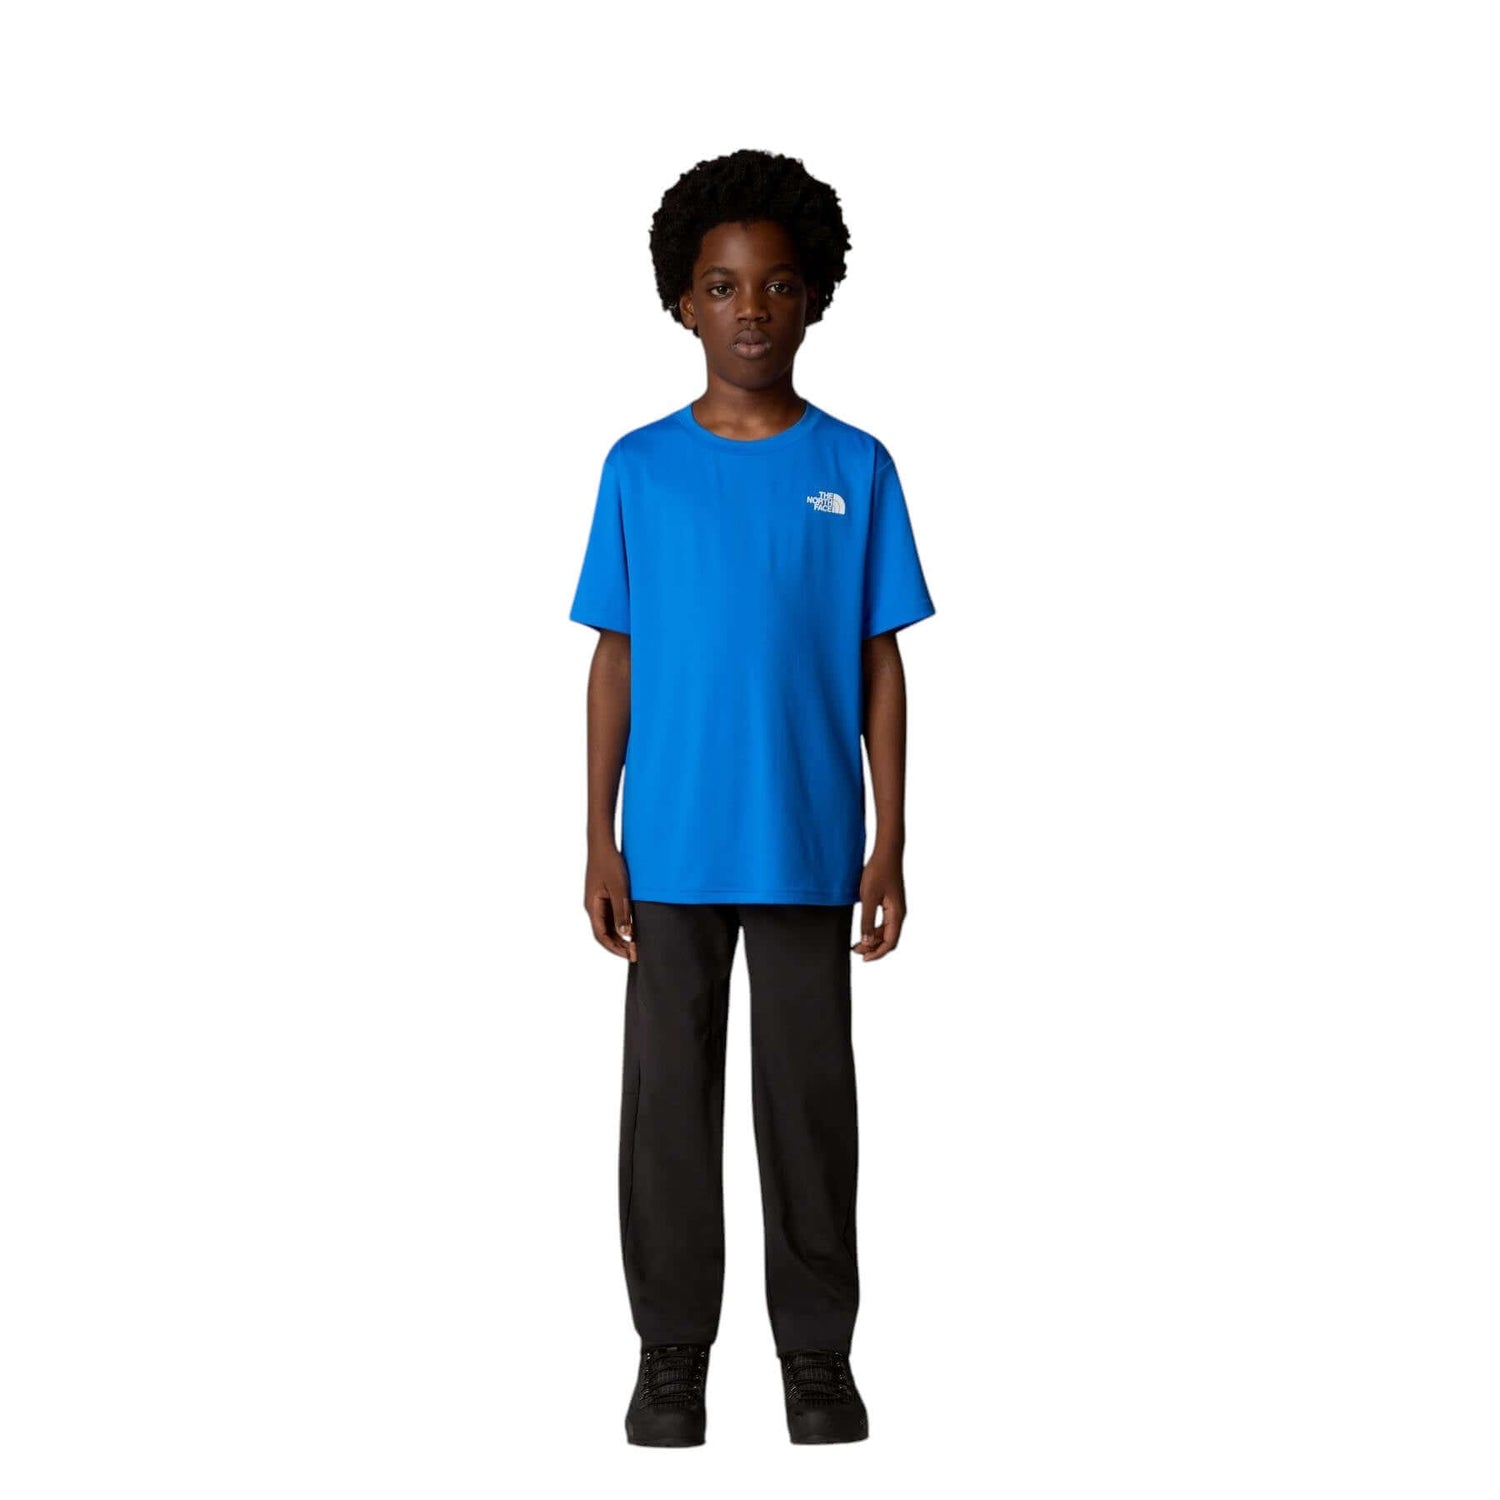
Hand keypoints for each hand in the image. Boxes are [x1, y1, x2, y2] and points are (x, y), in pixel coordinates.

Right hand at [584, 843, 636, 961]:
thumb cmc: (610, 864)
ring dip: (620, 936)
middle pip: (604, 934)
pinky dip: (621, 924)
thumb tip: (626, 934)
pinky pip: (611, 915)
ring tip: (636, 943)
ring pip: (608, 926)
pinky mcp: (604, 896)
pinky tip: (633, 927)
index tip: (630, 955)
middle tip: (636, 953)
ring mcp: (598, 902)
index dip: (615, 948)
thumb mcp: (619, 889)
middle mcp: (593, 907)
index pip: (602, 936)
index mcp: (593, 907)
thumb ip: (622, 911)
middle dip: (619, 946)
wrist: (602, 844)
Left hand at [852, 854, 904, 961]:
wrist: (886, 853)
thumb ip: (867, 921)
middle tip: (856, 950)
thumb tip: (867, 942)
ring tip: (857, 943)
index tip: (863, 958)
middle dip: (874, 948)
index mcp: (897, 914)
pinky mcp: (890, 903)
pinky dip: (874, 930)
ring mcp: (895, 909)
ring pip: (886, 932)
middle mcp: (899, 914)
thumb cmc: (879, 872)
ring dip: (873, 940)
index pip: (890, 942)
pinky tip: (864, 930)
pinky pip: (884, 923)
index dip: (877, 953)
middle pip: (889, 939)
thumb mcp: (868, 898)